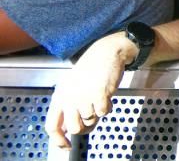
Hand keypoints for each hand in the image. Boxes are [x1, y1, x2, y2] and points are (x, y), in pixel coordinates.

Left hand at [45, 32, 134, 148]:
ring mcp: (83, 96)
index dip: (59, 140)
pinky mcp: (99, 95)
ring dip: (97, 114)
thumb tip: (68, 129)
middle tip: (92, 119)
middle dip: (85, 127)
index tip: (66, 146)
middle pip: (74, 127)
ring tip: (99, 100)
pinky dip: (107, 107)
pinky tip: (106, 97)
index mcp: (59, 96)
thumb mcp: (72, 87)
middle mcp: (69, 97)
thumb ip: (68, 107)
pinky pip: (103, 112)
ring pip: (90, 120)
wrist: (106, 52)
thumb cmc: (91, 70)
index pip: (52, 126)